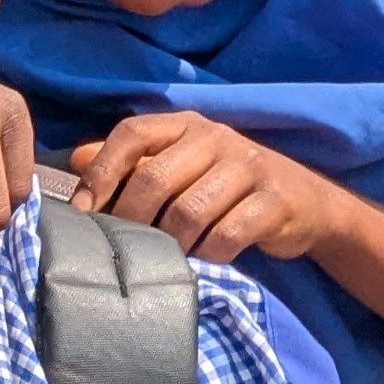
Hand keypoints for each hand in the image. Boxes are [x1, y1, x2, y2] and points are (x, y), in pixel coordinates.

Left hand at [68, 111, 338, 264]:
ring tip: (170, 257)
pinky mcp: (274, 201)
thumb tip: (76, 159)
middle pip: (155, 177)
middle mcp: (216, 138)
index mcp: (186, 125)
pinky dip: (209, 254)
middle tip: (125, 249)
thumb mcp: (183, 165)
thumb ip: (132, 162)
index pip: (132, 133)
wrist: (308, 203)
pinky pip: (226, 235)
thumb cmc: (229, 186)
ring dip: (172, 243)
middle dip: (132, 219)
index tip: (83, 210)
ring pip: (189, 212)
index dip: (102, 171)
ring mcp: (249, 167)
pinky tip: (208, 258)